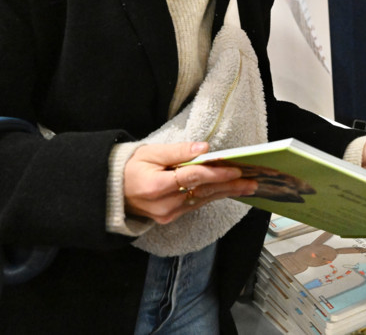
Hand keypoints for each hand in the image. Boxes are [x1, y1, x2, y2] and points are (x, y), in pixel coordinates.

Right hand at [123, 142, 257, 224]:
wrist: (113, 191)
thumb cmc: (131, 167)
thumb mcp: (151, 152)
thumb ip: (177, 151)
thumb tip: (203, 148)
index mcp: (155, 186)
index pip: (192, 177)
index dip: (215, 172)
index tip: (235, 168)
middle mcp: (164, 204)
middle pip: (203, 191)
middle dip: (230, 185)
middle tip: (253, 181)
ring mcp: (168, 214)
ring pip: (203, 200)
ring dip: (227, 192)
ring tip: (248, 187)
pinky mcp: (171, 218)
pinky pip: (196, 205)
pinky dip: (213, 196)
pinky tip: (228, 191)